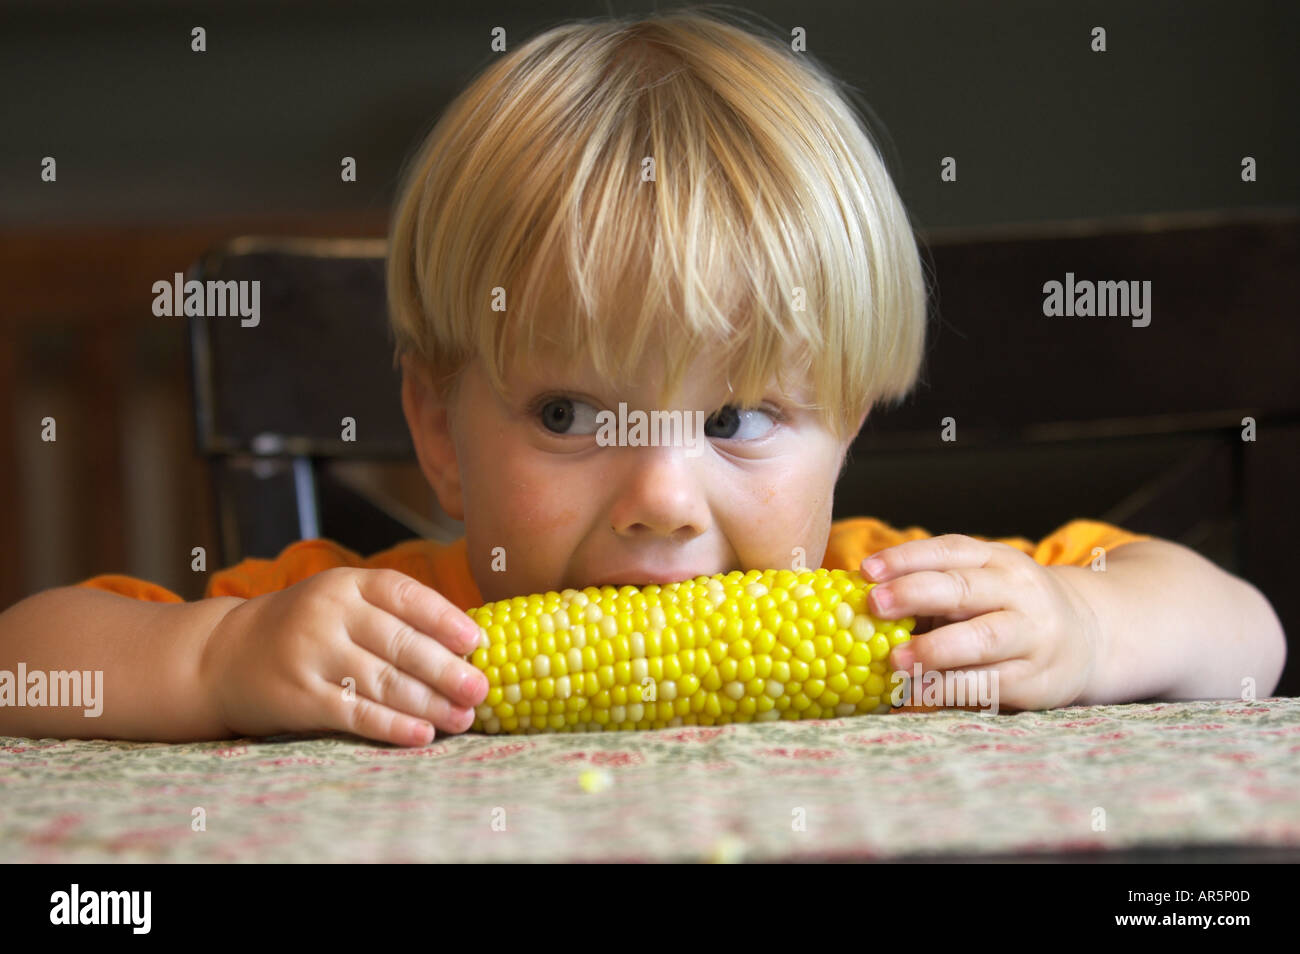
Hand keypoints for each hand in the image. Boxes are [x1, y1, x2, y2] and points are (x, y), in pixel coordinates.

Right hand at [199, 567, 487, 745]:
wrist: (223, 655)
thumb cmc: (304, 628)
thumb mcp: (342, 603)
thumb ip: (393, 616)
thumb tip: (466, 647)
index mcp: (348, 584)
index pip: (406, 596)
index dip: (445, 619)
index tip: (477, 642)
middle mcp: (329, 614)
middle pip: (401, 644)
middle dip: (447, 670)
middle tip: (481, 689)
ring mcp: (311, 655)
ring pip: (384, 682)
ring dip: (430, 704)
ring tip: (463, 717)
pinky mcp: (299, 696)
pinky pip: (356, 714)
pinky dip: (393, 726)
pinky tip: (423, 734)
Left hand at [861, 534, 1104, 710]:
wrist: (1089, 635)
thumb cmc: (1006, 608)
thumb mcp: (981, 583)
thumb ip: (932, 588)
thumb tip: (857, 602)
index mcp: (997, 560)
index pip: (949, 551)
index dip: (907, 558)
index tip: (868, 570)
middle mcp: (1018, 591)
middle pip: (964, 588)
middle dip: (915, 594)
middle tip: (874, 604)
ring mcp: (1032, 634)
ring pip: (982, 638)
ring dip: (934, 649)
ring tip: (895, 659)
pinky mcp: (1036, 678)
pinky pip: (990, 683)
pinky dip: (951, 688)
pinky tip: (918, 692)